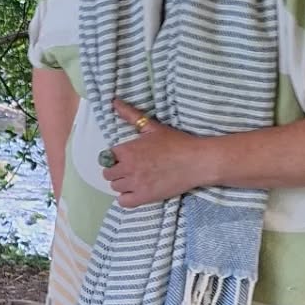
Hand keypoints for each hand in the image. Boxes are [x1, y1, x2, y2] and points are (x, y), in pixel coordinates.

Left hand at [101, 99, 215, 207]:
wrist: (198, 161)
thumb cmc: (176, 142)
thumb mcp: (152, 127)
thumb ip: (131, 115)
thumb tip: (113, 101)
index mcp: (127, 150)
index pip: (107, 157)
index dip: (116, 158)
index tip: (127, 158)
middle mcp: (127, 167)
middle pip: (108, 174)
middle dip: (118, 171)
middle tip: (133, 169)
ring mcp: (135, 184)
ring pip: (115, 187)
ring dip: (123, 184)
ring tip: (137, 179)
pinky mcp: (145, 197)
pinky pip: (123, 202)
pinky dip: (127, 198)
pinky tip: (137, 191)